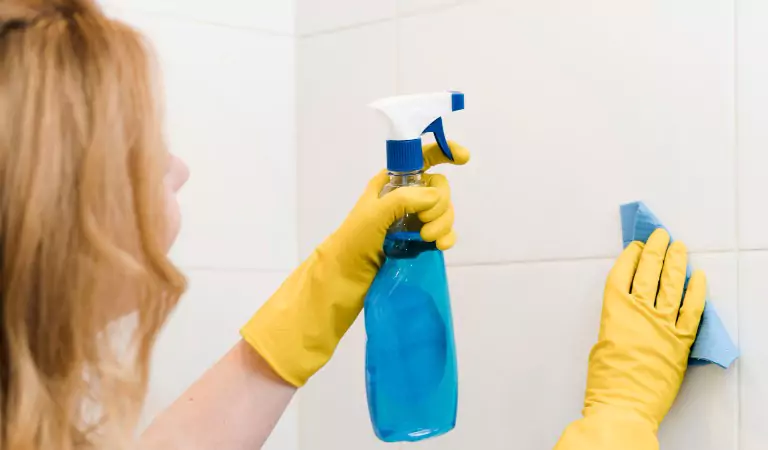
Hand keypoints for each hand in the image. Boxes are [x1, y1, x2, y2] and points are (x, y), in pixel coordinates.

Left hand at [329, 142, 469, 283]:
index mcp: (391, 183)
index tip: (463, 158)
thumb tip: (436, 197)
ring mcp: (414, 221)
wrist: (345, 279)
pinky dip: (447, 238)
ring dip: (442, 224)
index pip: (422, 158)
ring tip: (426, 239)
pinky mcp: (420, 243)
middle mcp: (405, 198)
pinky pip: (445, 234)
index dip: (444, 152)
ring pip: (445, 212)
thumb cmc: (354, 241)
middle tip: (423, 223)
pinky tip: (440, 247)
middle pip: (440, 189)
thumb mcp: (374, 214)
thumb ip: (405, 200)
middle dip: (440, 204)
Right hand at [556, 228, 705, 449]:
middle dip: (654, 250)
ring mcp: (662, 323)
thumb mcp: (602, 343)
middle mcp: (638, 311)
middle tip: (660, 236)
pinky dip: (696, 291)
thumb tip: (629, 315)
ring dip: (675, 262)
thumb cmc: (606, 380)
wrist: (623, 405)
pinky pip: (692, 309)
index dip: (630, 257)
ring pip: (671, 284)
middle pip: (648, 271)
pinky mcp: (681, 340)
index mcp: (613, 310)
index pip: (622, 273)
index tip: (635, 246)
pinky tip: (698, 277)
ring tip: (678, 247)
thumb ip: (616, 323)